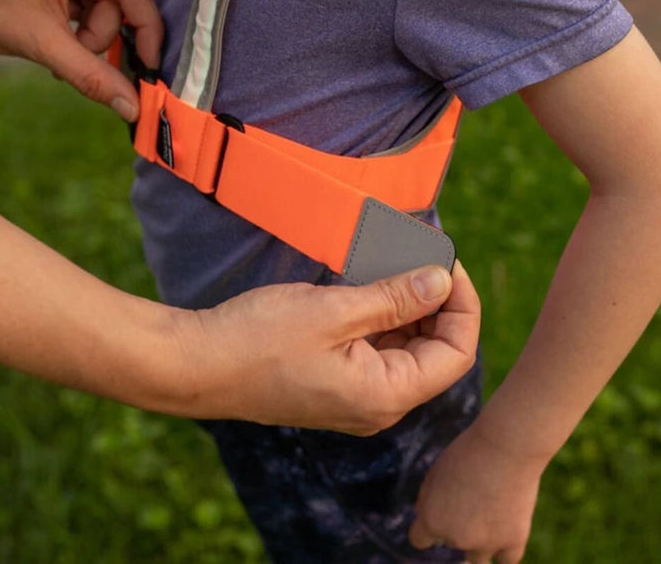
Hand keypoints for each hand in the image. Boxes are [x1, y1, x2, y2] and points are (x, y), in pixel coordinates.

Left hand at [0, 0, 162, 120]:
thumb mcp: (44, 45)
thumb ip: (94, 76)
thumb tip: (134, 108)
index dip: (146, 32)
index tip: (149, 66)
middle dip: (100, 31)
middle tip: (73, 48)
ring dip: (90, 27)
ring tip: (61, 38)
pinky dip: (83, 15)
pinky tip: (62, 24)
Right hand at [160, 262, 479, 433]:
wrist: (198, 365)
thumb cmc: (259, 339)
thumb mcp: (336, 311)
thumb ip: (396, 299)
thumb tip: (442, 281)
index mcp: (386, 395)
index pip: (456, 353)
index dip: (463, 305)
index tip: (447, 263)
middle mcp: (378, 404)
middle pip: (434, 352)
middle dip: (437, 302)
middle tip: (424, 256)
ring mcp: (357, 396)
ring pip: (406, 349)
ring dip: (409, 306)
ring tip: (398, 263)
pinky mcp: (338, 383)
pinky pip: (377, 350)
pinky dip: (383, 317)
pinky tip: (372, 286)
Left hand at [409, 420, 544, 562]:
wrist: (506, 447)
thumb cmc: (468, 451)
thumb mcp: (436, 469)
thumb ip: (427, 497)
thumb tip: (423, 515)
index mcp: (432, 519)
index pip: (419, 540)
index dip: (426, 528)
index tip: (437, 515)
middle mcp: (456, 537)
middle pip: (451, 542)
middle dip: (457, 524)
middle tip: (470, 497)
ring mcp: (486, 543)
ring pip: (476, 558)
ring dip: (478, 542)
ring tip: (486, 515)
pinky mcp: (514, 541)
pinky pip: (506, 561)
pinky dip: (504, 550)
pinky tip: (504, 536)